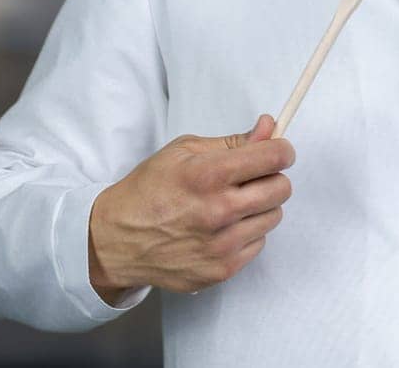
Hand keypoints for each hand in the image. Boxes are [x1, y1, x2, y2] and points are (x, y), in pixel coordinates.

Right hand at [88, 114, 293, 302]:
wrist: (117, 240)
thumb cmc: (149, 190)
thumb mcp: (183, 151)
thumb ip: (232, 141)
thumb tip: (270, 128)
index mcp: (208, 175)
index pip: (274, 157)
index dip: (281, 150)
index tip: (278, 151)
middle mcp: (219, 211)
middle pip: (281, 188)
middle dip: (272, 177)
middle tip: (252, 178)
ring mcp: (221, 245)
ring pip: (274, 217)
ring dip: (260, 207)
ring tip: (232, 204)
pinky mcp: (222, 270)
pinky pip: (258, 244)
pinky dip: (247, 233)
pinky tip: (223, 228)